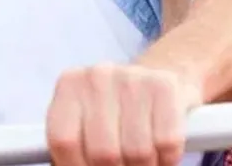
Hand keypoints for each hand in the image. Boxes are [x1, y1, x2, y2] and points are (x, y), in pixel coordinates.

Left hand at [47, 64, 200, 165]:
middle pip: (103, 152)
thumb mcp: (84, 126)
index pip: (64, 141)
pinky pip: (167, 142)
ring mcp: (133, 77)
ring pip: (138, 152)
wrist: (152, 83)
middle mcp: (98, 75)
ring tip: (138, 163)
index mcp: (70, 84)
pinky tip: (160, 155)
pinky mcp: (164, 84)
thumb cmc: (111, 115)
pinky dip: (166, 160)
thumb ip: (76, 151)